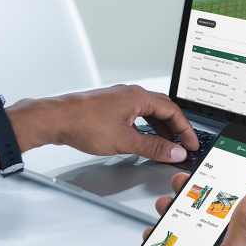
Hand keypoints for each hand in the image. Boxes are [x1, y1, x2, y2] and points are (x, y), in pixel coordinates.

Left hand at [7, 85, 199, 162]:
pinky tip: (141, 138)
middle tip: (182, 144)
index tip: (191, 143)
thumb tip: (174, 151)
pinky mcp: (108, 107)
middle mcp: (129, 93)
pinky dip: (144, 126)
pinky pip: (135, 114)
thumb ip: (153, 147)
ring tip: (165, 144)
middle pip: (162, 108)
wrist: (54, 119)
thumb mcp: (125, 141)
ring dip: (160, 128)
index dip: (185, 129)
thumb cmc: (83, 123)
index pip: (173, 111)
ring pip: (148, 111)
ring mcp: (118, 99)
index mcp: (138, 96)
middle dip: (175, 127)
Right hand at [143, 173, 245, 245]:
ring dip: (172, 216)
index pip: (237, 213)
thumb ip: (245, 227)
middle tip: (180, 187)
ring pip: (186, 232)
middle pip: (208, 219)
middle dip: (192, 200)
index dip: (226, 190)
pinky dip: (158, 239)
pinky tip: (154, 236)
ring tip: (165, 209)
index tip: (216, 171)